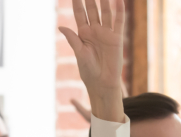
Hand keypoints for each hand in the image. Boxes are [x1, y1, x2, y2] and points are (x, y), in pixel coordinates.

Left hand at [59, 0, 125, 122]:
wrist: (102, 84)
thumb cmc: (89, 71)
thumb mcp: (79, 54)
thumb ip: (73, 39)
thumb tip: (61, 26)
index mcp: (83, 34)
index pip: (79, 13)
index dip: (77, 2)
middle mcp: (95, 31)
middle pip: (92, 9)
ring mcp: (106, 33)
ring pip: (105, 12)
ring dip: (105, 1)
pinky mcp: (117, 38)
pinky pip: (119, 21)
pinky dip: (119, 11)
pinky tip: (119, 0)